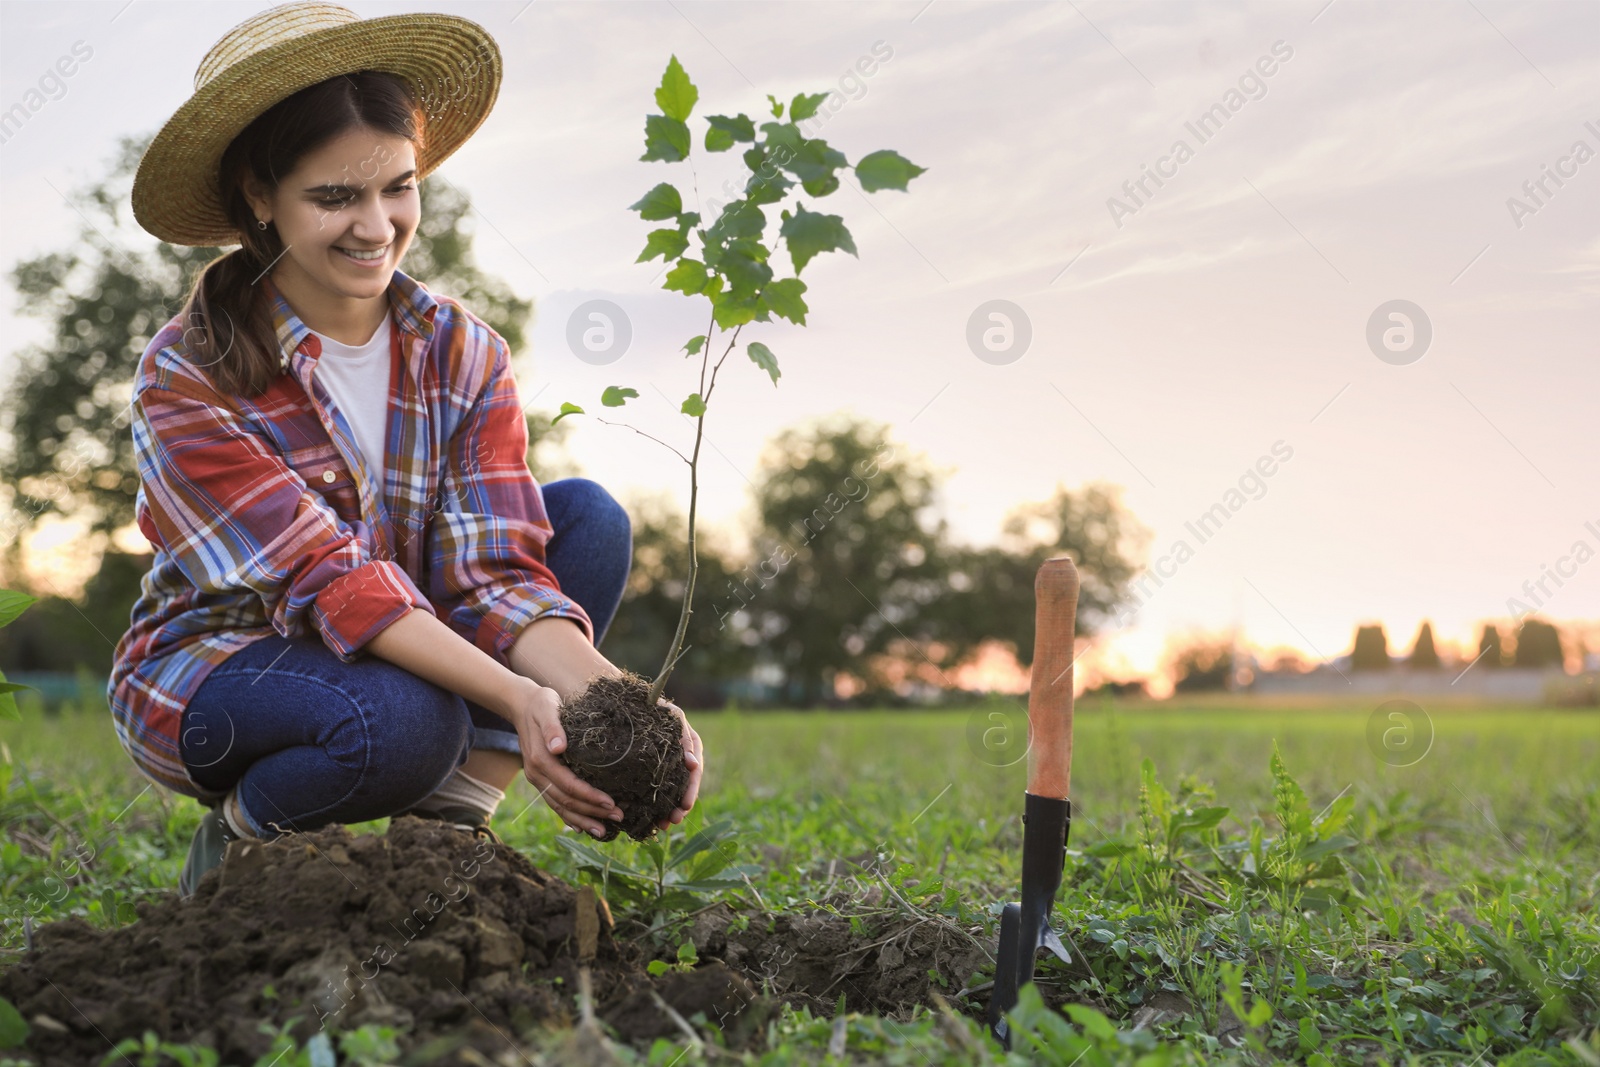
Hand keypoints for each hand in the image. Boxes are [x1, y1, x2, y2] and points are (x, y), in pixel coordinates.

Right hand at [504, 677, 623, 837]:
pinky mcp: (541, 780)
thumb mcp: (548, 708)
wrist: (523, 705)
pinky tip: (583, 827)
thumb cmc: (542, 704)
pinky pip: (555, 802)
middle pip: (565, 801)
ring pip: (560, 806)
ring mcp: (537, 779)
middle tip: (619, 818)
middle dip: (592, 812)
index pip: (568, 785)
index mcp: (540, 760)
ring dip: (582, 820)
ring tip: (604, 831)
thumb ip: (553, 727)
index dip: (589, 797)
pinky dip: (569, 817)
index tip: (611, 803)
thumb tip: (558, 746)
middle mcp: (536, 774)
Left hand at [656, 698, 702, 831]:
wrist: (628, 700)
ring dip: (670, 809)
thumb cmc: (651, 704)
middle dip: (681, 805)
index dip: (691, 789)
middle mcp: (681, 756)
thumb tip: (693, 765)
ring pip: (672, 791)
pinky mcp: (652, 769)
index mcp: (689, 743)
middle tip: (674, 820)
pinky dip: (657, 805)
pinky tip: (652, 820)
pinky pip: (658, 790)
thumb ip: (683, 737)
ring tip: (663, 825)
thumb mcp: (672, 716)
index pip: (694, 771)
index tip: (684, 805)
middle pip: (685, 785)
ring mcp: (667, 763)